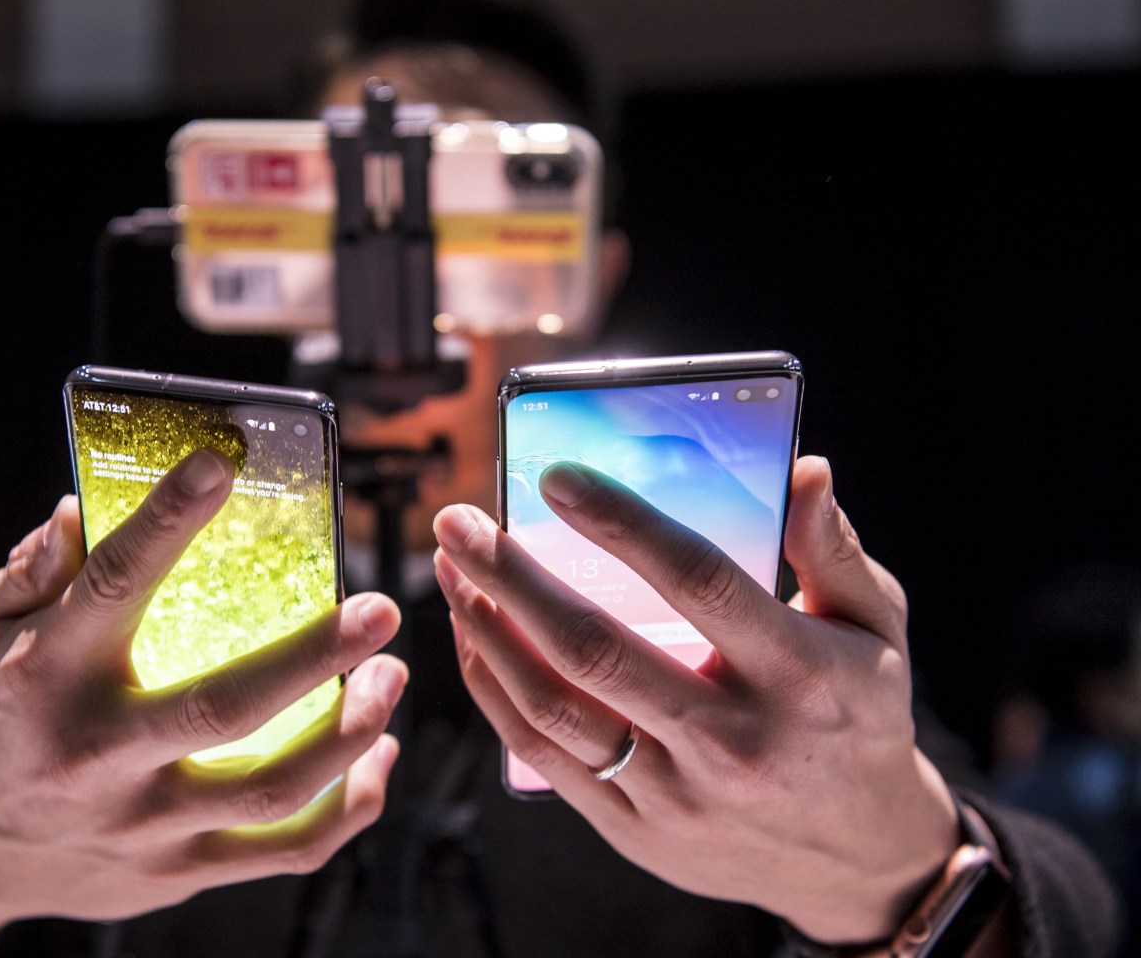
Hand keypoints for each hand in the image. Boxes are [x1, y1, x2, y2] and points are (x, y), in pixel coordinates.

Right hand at [0, 450, 406, 956]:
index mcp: (45, 675)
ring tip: (392, 676)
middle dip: (316, 656)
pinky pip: (286, 850)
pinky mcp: (175, 872)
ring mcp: (142, 823)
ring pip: (271, 789)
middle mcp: (97, 752)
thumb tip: (78, 507)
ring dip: (351, 732)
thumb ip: (33, 572)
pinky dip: (349, 806)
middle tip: (382, 609)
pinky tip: (378, 755)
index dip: (167, 523)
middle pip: (224, 708)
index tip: (218, 465)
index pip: (113, 586)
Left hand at [433, 456, 957, 943]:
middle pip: (595, 649)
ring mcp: (675, 792)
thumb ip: (835, 550)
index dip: (621, 525)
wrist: (857, 860)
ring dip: (488, 631)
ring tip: (452, 569)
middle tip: (458, 521)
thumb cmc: (858, 720)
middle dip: (511, 577)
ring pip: (555, 708)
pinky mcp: (634, 829)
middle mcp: (729, 736)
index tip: (554, 476)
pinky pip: (544, 757)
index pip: (698, 581)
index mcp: (796, 672)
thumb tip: (805, 469)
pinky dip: (496, 692)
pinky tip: (473, 638)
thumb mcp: (876, 630)